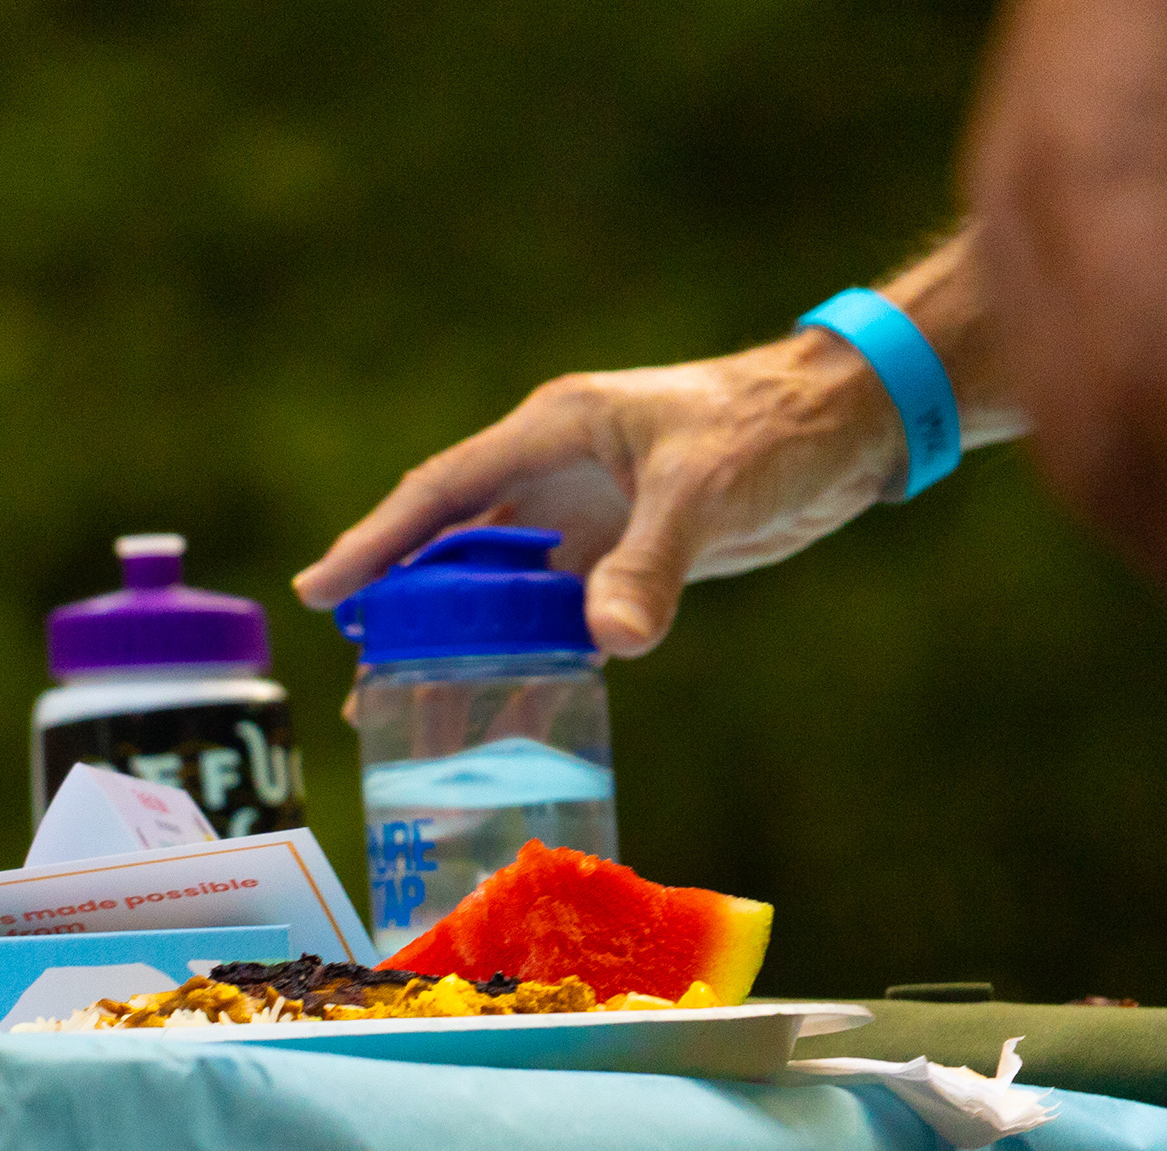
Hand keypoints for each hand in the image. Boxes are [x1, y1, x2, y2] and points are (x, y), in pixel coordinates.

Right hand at [293, 332, 913, 656]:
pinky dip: (520, 657)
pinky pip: (552, 615)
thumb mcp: (705, 493)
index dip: (377, 541)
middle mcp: (556, 476)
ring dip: (453, 643)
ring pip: (496, 588)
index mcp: (553, 434)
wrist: (846, 428)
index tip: (320, 591)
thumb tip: (610, 641)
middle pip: (452, 547)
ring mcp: (586, 519)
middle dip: (399, 610)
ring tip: (403, 707)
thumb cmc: (771, 431)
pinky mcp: (623, 556)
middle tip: (356, 679)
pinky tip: (494, 705)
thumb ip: (652, 564)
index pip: (441, 492)